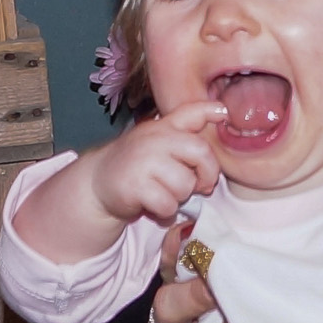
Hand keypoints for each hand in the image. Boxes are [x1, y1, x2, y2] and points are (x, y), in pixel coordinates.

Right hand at [90, 98, 225, 228]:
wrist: (97, 182)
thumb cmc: (138, 164)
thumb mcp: (159, 140)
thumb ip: (187, 128)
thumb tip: (222, 112)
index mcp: (164, 127)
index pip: (191, 111)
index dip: (211, 110)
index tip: (224, 114)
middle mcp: (155, 138)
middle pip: (201, 153)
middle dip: (206, 174)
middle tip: (199, 185)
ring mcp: (144, 160)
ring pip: (185, 184)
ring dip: (180, 196)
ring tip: (165, 193)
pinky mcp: (135, 185)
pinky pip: (168, 204)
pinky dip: (165, 211)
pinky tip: (154, 205)